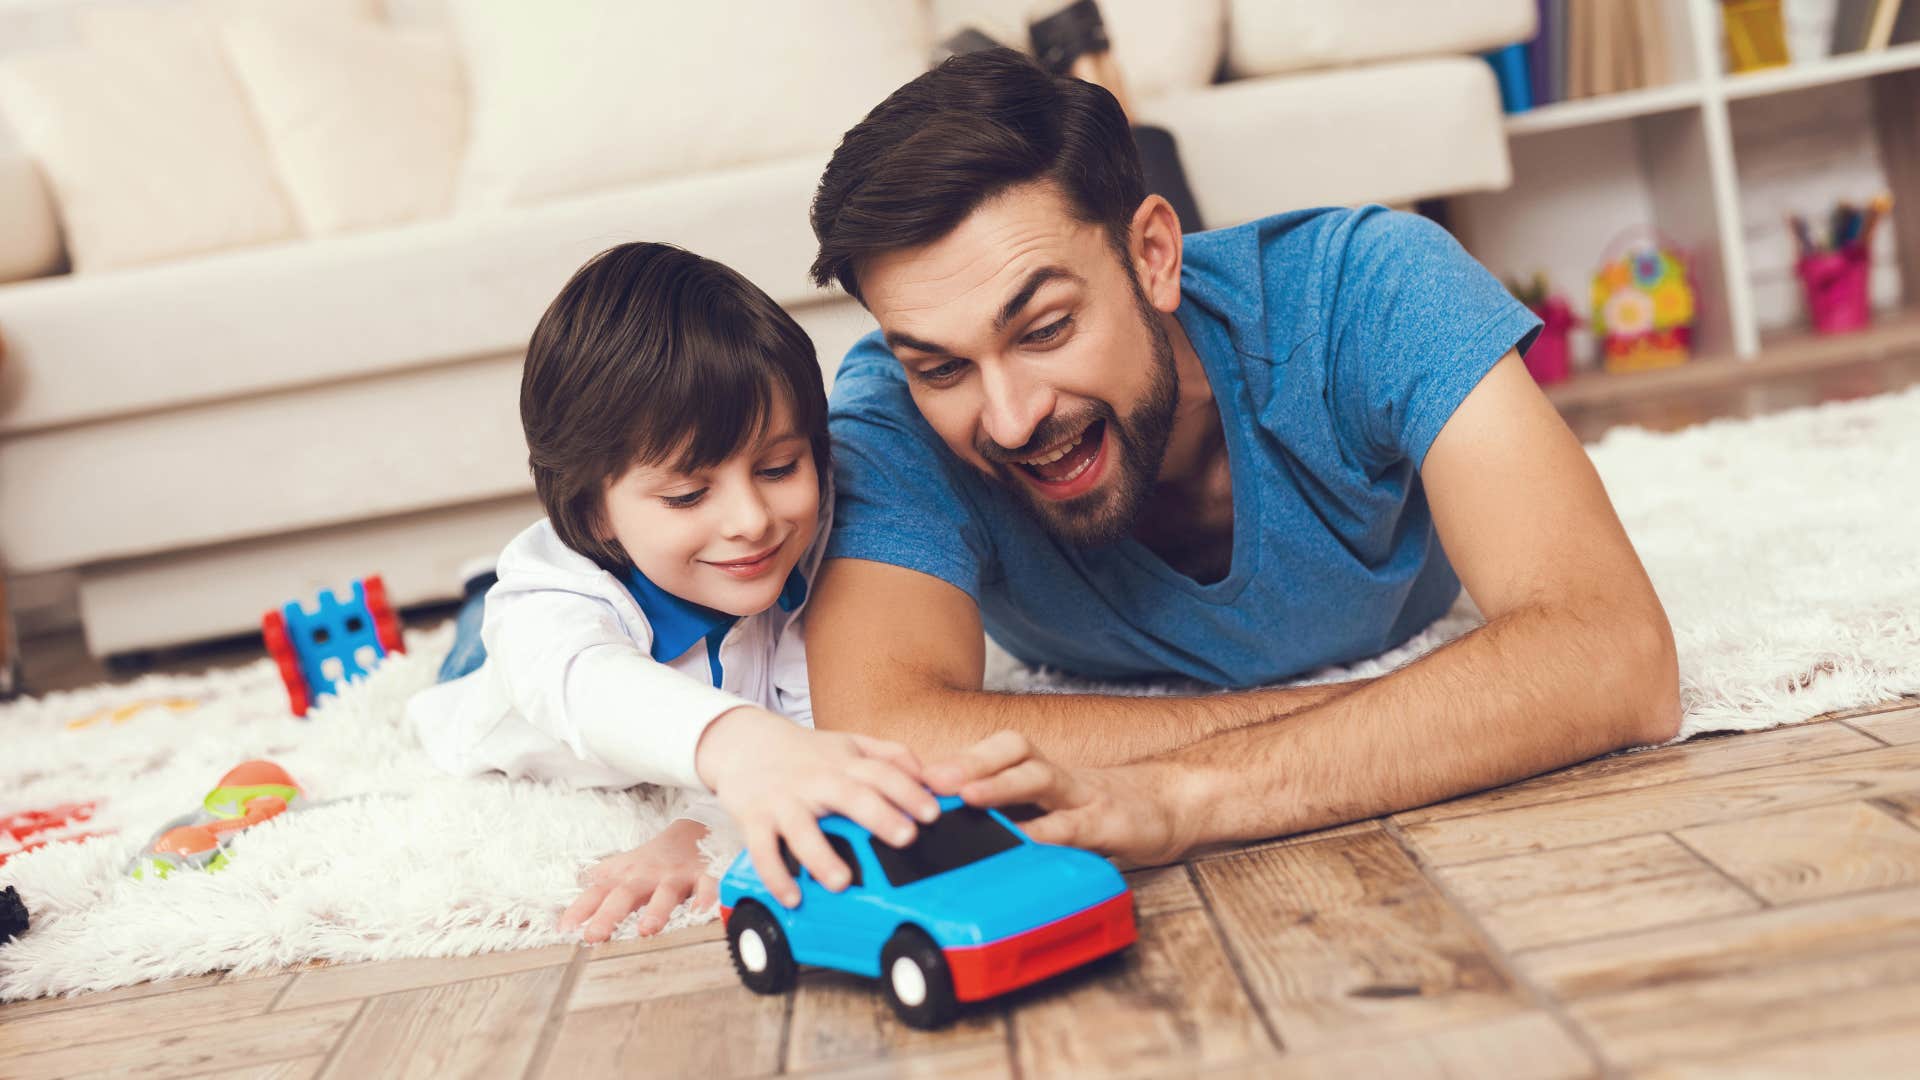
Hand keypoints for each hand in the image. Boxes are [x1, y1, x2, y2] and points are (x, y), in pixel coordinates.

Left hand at [559, 819, 716, 942]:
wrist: (691, 831)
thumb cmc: (651, 859)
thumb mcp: (620, 869)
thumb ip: (596, 887)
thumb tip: (564, 911)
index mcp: (624, 877)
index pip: (596, 893)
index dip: (579, 910)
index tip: (564, 929)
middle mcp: (646, 876)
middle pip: (625, 894)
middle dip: (609, 915)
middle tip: (594, 936)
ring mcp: (674, 875)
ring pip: (665, 893)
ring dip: (656, 910)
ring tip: (646, 929)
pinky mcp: (702, 874)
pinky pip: (706, 885)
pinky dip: (706, 897)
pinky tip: (700, 912)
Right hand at [696, 707, 941, 907]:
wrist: (742, 742)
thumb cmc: (805, 752)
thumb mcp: (848, 743)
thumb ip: (890, 755)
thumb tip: (932, 773)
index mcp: (843, 762)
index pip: (882, 772)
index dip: (909, 790)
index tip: (932, 813)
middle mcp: (816, 780)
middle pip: (850, 795)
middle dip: (878, 815)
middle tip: (905, 837)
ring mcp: (784, 800)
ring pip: (802, 829)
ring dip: (821, 856)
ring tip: (840, 882)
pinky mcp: (754, 819)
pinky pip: (763, 850)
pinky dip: (775, 876)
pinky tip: (793, 897)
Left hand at [926, 732, 1192, 866]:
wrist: (1174, 804)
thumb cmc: (1102, 807)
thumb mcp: (1054, 804)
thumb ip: (1013, 807)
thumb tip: (954, 820)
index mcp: (1041, 771)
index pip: (995, 750)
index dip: (956, 757)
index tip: (913, 771)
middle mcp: (1059, 776)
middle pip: (1012, 751)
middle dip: (968, 761)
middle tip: (930, 778)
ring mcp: (1084, 795)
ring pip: (1040, 777)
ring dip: (1002, 784)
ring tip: (969, 797)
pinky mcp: (1109, 822)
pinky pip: (1073, 825)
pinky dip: (1047, 833)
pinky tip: (1024, 843)